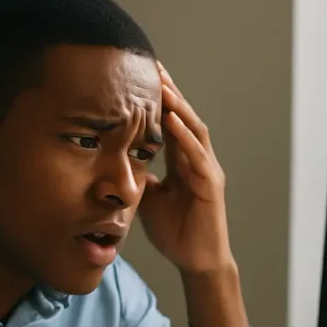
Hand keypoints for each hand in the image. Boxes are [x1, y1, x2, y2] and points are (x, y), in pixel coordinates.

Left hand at [137, 62, 233, 274]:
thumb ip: (138, 177)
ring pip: (194, 131)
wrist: (196, 262)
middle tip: (150, 65)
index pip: (169, 123)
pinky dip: (185, 137)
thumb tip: (114, 163)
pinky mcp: (211, 187)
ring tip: (161, 85)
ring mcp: (207, 172)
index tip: (138, 75)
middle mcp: (197, 161)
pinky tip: (172, 120)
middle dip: (168, 91)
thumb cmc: (176, 232)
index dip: (156, 99)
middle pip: (183, 118)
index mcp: (182, 162)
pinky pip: (198, 157)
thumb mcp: (148, 199)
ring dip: (178, 107)